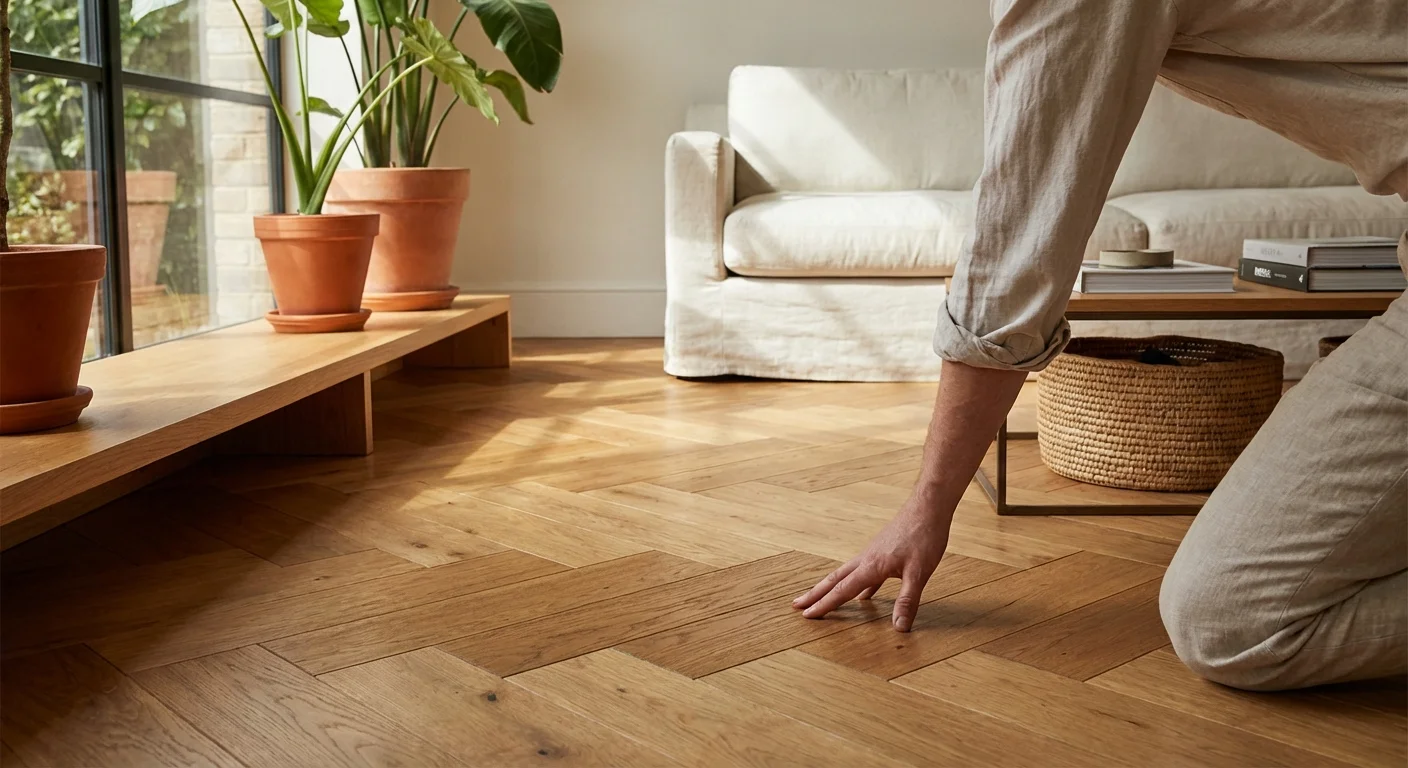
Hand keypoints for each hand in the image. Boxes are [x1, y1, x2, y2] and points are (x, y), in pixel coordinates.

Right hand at [792, 495, 950, 631]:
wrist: (928, 507)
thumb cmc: (924, 536)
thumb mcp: (919, 573)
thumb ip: (907, 601)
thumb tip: (898, 627)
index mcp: (871, 566)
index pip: (842, 591)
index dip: (825, 605)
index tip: (807, 615)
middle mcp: (866, 559)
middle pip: (834, 579)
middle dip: (815, 593)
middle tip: (796, 604)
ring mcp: (872, 554)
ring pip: (845, 574)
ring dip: (830, 587)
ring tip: (819, 597)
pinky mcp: (881, 551)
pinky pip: (862, 572)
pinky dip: (856, 585)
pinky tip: (862, 595)